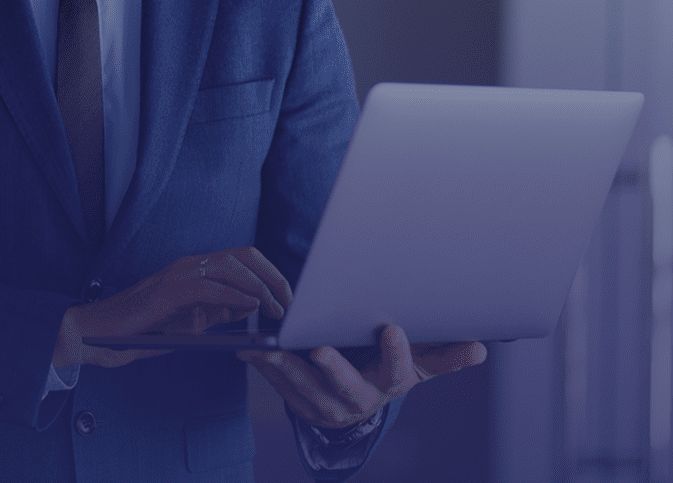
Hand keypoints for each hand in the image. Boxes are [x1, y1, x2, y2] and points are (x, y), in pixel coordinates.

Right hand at [53, 246, 291, 368]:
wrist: (99, 332)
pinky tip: (250, 309)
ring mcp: (179, 274)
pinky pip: (210, 287)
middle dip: (273, 277)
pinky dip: (234, 296)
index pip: (243, 258)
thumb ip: (217, 310)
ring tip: (277, 309)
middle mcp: (191, 264)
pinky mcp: (169, 290)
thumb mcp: (190, 320)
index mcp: (197, 268)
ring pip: (231, 267)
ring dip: (259, 287)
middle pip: (244, 256)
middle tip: (290, 302)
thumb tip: (248, 308)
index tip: (288, 296)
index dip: (270, 273)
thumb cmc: (143, 329)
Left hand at [237, 325, 486, 430]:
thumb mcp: (417, 364)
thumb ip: (443, 355)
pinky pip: (280, 386)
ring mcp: (326, 403)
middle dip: (333, 368)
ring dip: (285, 368)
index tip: (392, 328)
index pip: (397, 371)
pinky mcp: (299, 401)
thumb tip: (479, 348)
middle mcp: (357, 399)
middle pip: (346, 386)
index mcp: (388, 384)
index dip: (396, 352)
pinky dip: (265, 367)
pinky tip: (251, 349)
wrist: (357, 399)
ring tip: (269, 348)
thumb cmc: (387, 368)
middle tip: (319, 349)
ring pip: (304, 388)